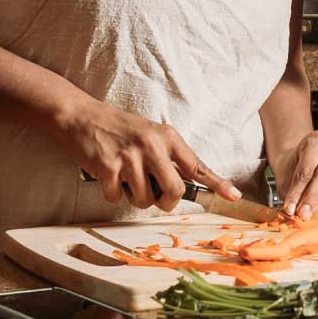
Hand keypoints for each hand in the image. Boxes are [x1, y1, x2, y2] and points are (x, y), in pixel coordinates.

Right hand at [61, 101, 240, 210]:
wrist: (82, 116)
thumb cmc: (121, 128)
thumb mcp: (152, 134)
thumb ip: (169, 156)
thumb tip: (186, 185)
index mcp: (168, 138)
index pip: (198, 165)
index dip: (218, 183)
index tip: (234, 195)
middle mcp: (152, 146)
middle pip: (174, 191)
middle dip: (166, 202)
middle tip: (156, 198)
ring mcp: (130, 157)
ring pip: (144, 199)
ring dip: (135, 198)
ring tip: (127, 180)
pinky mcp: (107, 167)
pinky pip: (116, 197)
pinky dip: (112, 193)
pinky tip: (108, 177)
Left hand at [273, 129, 317, 220]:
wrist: (302, 159)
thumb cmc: (294, 164)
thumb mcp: (286, 173)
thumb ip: (291, 190)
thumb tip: (293, 211)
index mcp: (317, 139)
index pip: (308, 166)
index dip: (298, 189)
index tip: (289, 206)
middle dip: (312, 195)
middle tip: (301, 212)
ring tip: (306, 213)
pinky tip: (315, 208)